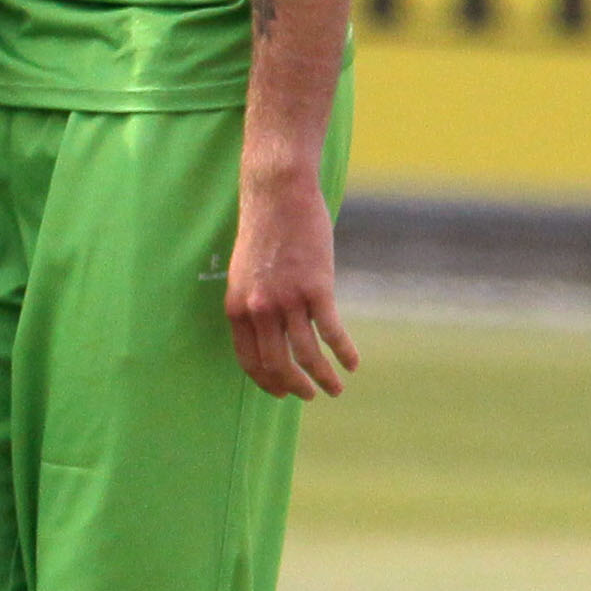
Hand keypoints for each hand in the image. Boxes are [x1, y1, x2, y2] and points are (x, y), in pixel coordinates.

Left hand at [226, 165, 359, 397]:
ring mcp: (287, 300)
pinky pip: (332, 332)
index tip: (281, 392)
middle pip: (278, 364)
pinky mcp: (316, 288)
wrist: (277, 195)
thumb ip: (254, 303)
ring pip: (307, 355)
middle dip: (295, 386)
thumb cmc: (265, 230)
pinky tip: (353, 363)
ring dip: (323, 378)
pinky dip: (344, 352)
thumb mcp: (246, 272)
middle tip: (310, 396)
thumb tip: (270, 331)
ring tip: (335, 389)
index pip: (249, 360)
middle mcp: (259, 309)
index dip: (267, 381)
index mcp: (237, 307)